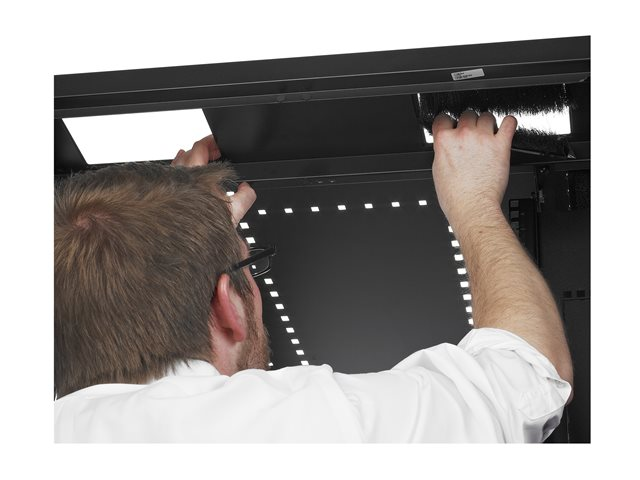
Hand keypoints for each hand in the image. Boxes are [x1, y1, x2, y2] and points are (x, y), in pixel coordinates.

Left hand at [172, 134, 256, 226]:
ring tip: (202, 158)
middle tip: (216, 151)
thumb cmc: (202, 226)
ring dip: (191, 157)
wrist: (183, 241)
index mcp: (197, 174)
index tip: (219, 143)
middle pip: (189, 151)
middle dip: (204, 149)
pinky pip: (171, 172)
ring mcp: (170, 182)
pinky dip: (180, 168)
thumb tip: (248, 188)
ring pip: (178, 161)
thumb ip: (245, 196)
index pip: (200, 147)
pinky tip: (184, 171)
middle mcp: (180, 175)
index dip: (212, 142)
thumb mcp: (233, 212)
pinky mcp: (165, 191)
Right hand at [432, 111, 516, 228]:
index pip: (443, 118)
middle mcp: (463, 135)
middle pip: (467, 114)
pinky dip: (508, 123)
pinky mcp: (501, 145)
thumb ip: (443, 151)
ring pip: (487, 116)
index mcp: (444, 141)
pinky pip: (509, 123)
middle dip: (469, 123)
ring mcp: (483, 139)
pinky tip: (506, 127)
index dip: (448, 122)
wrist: (472, 207)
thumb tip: (447, 146)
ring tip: (488, 134)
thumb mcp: (438, 170)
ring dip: (487, 124)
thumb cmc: (455, 196)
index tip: (451, 126)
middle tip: (471, 136)